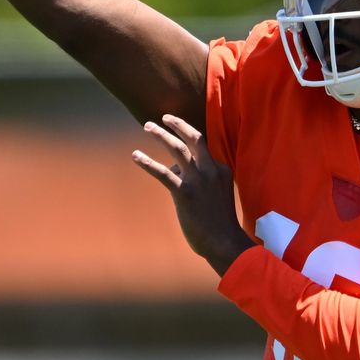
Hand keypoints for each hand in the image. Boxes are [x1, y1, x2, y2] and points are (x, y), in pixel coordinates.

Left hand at [132, 114, 252, 275]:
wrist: (224, 243)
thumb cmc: (220, 223)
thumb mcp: (218, 194)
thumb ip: (202, 180)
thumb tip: (176, 171)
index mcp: (222, 169)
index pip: (203, 148)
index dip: (187, 147)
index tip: (176, 147)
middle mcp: (211, 170)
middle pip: (194, 137)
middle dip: (178, 124)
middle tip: (164, 117)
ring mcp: (198, 180)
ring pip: (177, 148)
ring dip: (161, 134)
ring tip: (147, 126)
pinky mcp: (184, 192)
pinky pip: (162, 172)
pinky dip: (147, 162)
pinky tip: (135, 155)